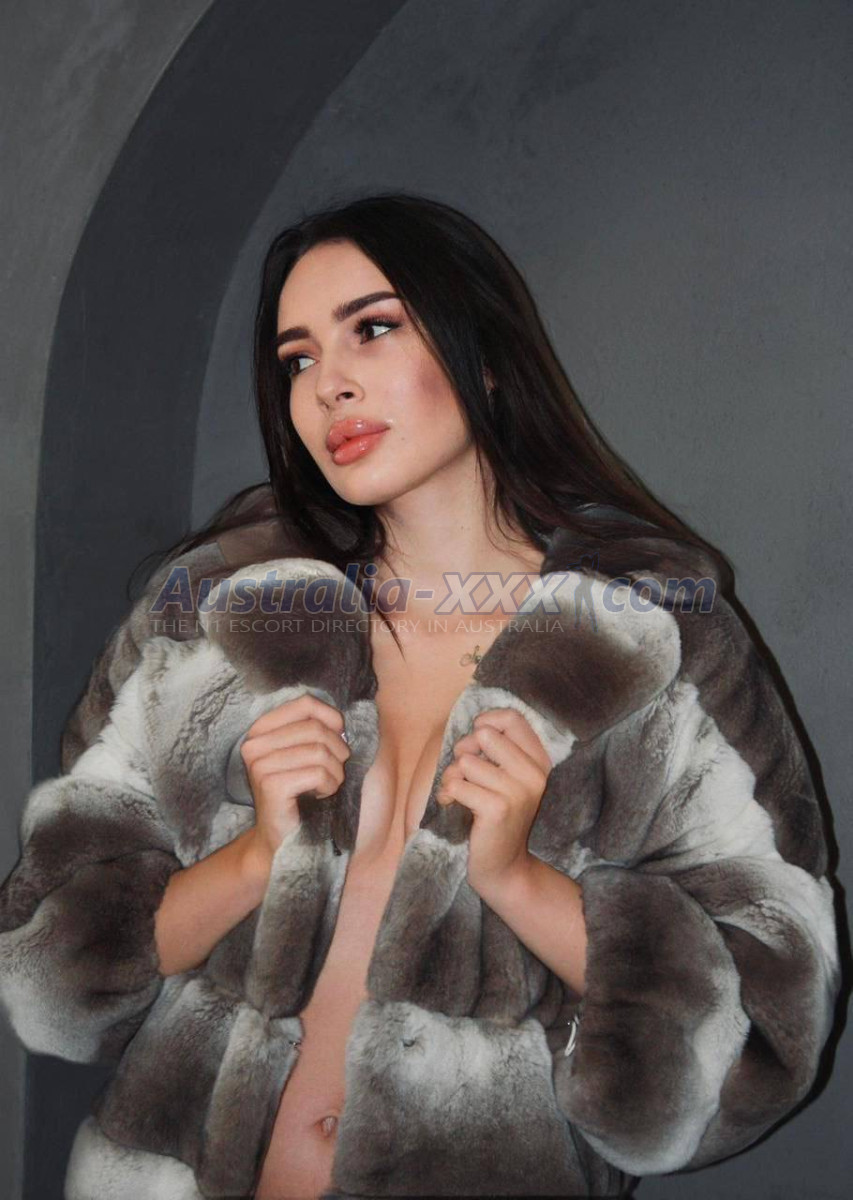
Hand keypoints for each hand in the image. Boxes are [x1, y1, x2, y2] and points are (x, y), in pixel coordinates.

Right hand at [240, 693, 349, 864]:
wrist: (281, 839)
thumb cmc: (298, 793)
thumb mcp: (304, 753)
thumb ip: (315, 729)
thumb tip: (339, 721)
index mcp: (260, 730)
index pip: (304, 703)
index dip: (331, 717)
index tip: (339, 737)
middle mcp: (254, 744)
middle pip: (315, 728)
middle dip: (337, 750)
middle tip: (334, 771)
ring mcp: (259, 765)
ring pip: (320, 751)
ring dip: (334, 772)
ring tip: (325, 785)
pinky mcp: (271, 785)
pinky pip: (318, 774)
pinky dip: (329, 786)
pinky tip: (318, 796)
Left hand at [436, 707, 550, 894]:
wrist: (503, 867)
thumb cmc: (495, 816)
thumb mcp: (504, 778)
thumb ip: (495, 749)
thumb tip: (477, 726)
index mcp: (539, 761)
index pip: (512, 718)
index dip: (485, 722)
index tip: (476, 744)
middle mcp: (534, 774)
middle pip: (485, 735)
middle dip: (464, 750)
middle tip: (465, 773)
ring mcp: (518, 792)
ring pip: (466, 761)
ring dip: (453, 776)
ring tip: (460, 794)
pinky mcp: (498, 809)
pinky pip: (457, 785)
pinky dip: (447, 794)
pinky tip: (454, 806)